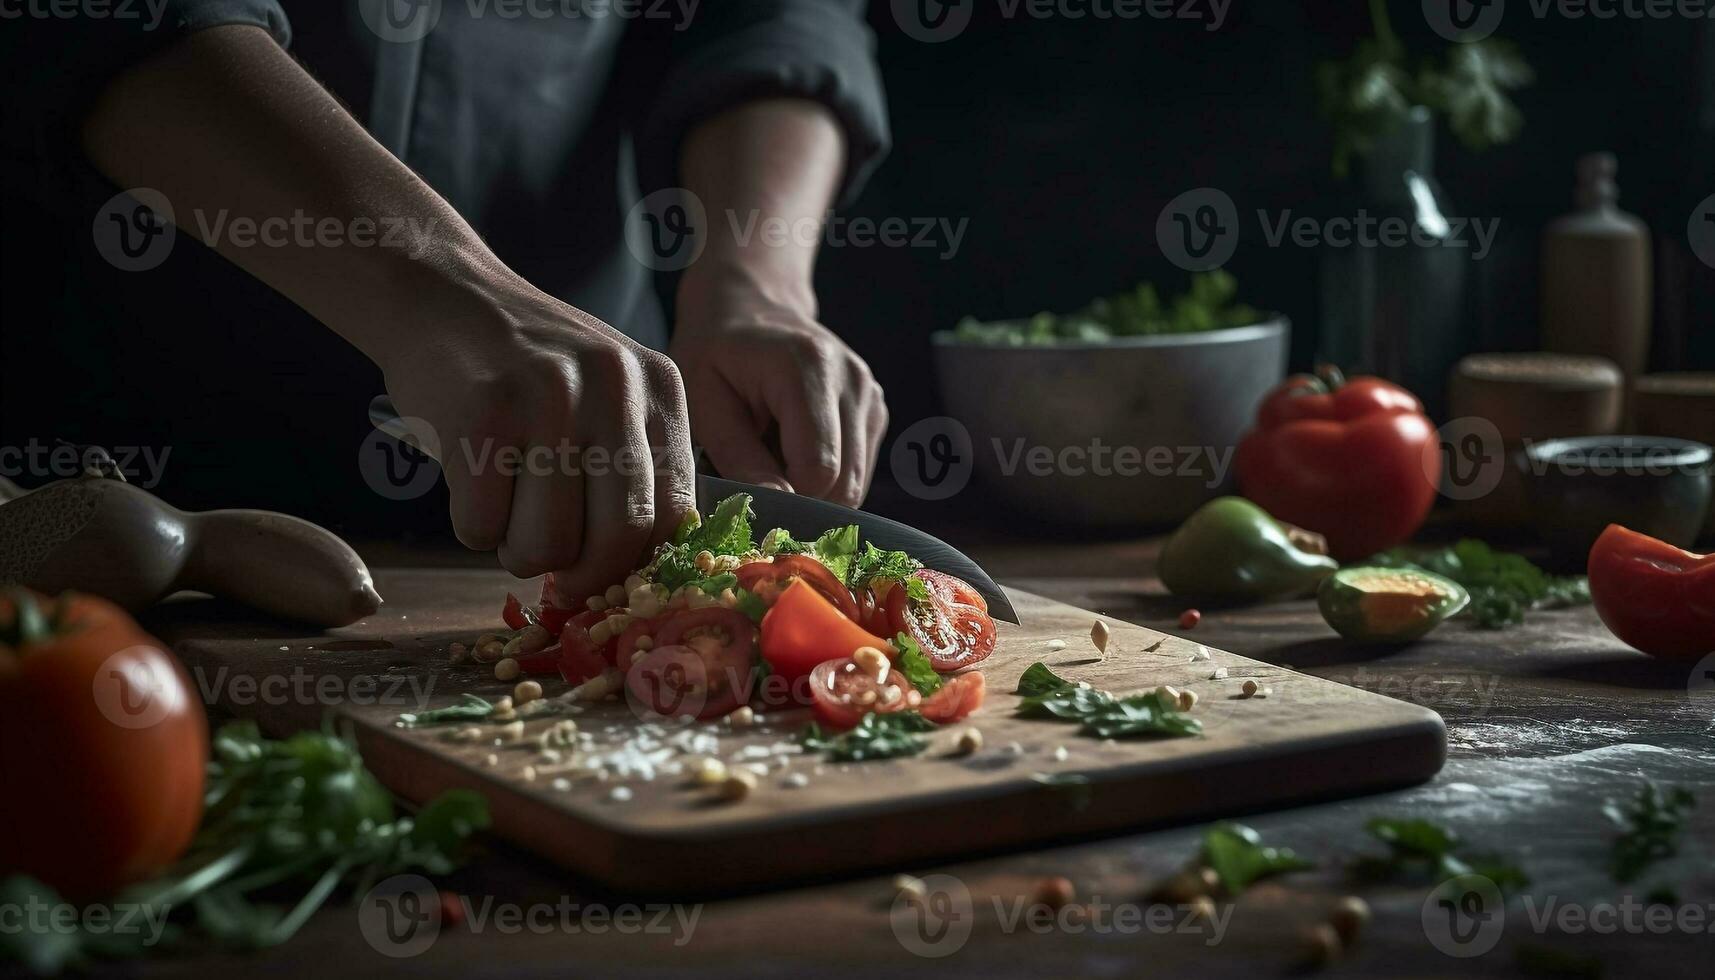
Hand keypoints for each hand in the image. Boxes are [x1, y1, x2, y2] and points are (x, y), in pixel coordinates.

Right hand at [380, 271, 695, 596]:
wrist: (445, 296)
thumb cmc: (528, 367)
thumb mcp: (609, 394)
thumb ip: (634, 467)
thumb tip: (635, 575)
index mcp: (660, 390)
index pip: (676, 514)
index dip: (637, 564)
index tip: (605, 578)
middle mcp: (615, 389)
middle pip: (617, 538)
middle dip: (581, 576)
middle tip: (552, 571)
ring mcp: (549, 399)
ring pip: (546, 544)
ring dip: (517, 552)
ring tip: (505, 513)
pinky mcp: (482, 415)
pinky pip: (482, 526)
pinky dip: (472, 525)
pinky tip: (470, 481)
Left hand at [669, 275, 886, 506]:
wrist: (750, 307)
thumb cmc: (715, 353)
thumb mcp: (704, 403)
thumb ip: (739, 458)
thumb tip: (776, 509)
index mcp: (807, 369)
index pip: (819, 470)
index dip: (786, 498)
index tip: (751, 492)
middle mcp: (852, 380)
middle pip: (845, 483)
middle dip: (801, 498)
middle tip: (758, 479)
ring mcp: (871, 395)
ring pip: (855, 484)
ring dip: (813, 488)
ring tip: (774, 454)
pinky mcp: (876, 410)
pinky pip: (857, 471)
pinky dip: (826, 475)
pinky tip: (794, 447)